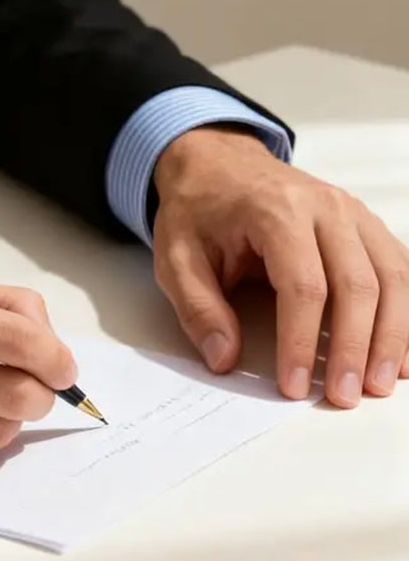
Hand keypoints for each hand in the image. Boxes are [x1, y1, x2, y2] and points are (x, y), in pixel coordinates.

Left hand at [152, 126, 408, 406]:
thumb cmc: (197, 211)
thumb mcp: (174, 257)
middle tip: (346, 397)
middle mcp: (324, 208)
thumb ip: (197, 308)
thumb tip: (224, 359)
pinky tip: (400, 352)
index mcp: (275, 213)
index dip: (302, 341)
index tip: (294, 386)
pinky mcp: (364, 223)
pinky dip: (404, 310)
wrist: (217, 163)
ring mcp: (351, 212)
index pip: (303, 286)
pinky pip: (397, 267)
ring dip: (392, 335)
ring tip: (381, 384)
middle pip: (356, 284)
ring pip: (391, 276)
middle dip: (354, 347)